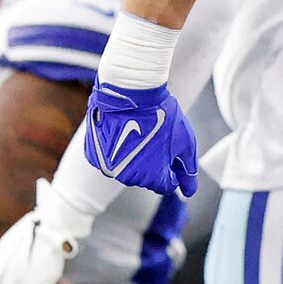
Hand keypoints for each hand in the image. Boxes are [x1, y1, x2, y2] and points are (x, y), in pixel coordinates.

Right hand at [83, 79, 198, 197]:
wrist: (129, 91)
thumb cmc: (161, 115)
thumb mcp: (185, 143)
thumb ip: (188, 171)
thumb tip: (189, 192)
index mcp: (151, 178)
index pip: (166, 184)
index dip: (172, 167)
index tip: (170, 149)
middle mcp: (127, 178)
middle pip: (145, 177)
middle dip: (153, 162)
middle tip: (154, 136)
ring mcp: (107, 167)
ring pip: (126, 168)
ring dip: (133, 156)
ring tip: (138, 131)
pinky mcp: (94, 155)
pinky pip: (108, 159)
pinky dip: (115, 149)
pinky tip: (121, 132)